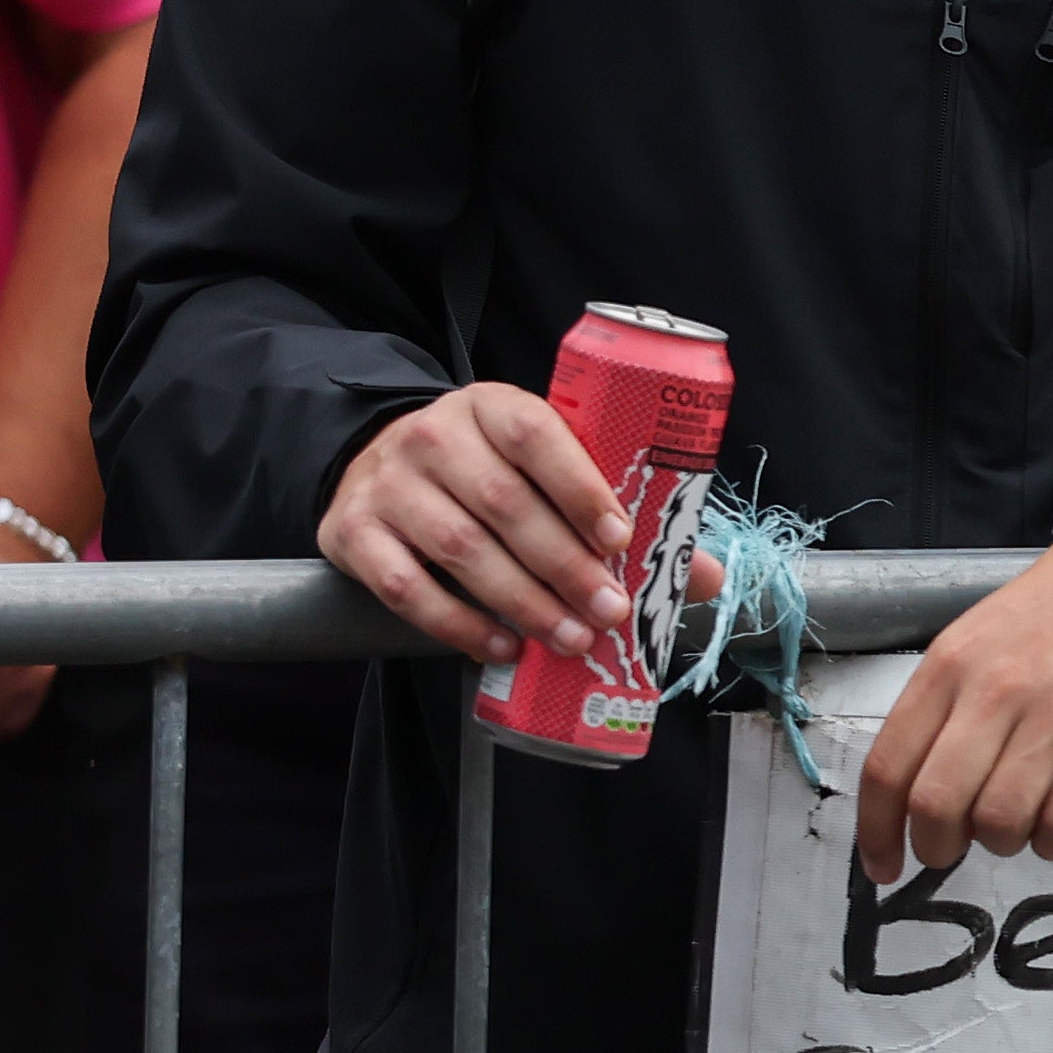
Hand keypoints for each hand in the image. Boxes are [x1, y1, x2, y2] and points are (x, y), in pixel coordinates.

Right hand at [319, 382, 715, 664]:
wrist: (377, 465)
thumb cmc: (487, 470)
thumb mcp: (543, 466)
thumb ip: (614, 511)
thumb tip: (702, 575)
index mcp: (490, 406)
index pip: (536, 435)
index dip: (580, 488)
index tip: (620, 540)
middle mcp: (432, 436)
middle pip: (504, 504)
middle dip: (564, 565)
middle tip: (609, 611)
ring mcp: (386, 484)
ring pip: (459, 548)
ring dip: (522, 602)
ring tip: (571, 638)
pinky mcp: (350, 533)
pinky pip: (405, 587)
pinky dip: (458, 624)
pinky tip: (502, 646)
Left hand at [852, 536, 1052, 883]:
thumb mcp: (975, 640)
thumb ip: (943, 708)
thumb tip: (918, 794)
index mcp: (948, 667)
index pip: (888, 768)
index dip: (877, 833)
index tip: (884, 866)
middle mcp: (994, 692)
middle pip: (937, 806)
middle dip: (936, 848)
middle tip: (952, 850)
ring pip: (1001, 822)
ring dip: (1001, 843)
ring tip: (1016, 826)